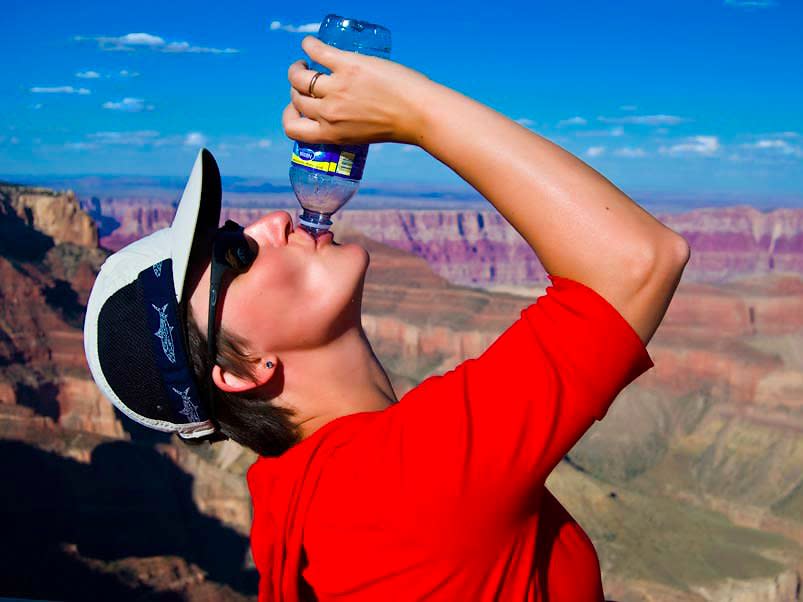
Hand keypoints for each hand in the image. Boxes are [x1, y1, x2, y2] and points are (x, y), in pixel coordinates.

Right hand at [283, 36, 433, 146]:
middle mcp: (329, 113)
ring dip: (298, 67)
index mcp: (331, 134)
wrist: (419, 112)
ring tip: (307, 63)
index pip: (292, 128)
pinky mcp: (347, 66)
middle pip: (297, 97)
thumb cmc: (397, 125)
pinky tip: (310, 44)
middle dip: (298, 88)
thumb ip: (343, 126)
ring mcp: (336, 89)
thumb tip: (334, 112)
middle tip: (308, 79)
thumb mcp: (361, 135)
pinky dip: (310, 45)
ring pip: (299, 76)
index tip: (298, 106)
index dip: (290, 114)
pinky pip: (317, 51)